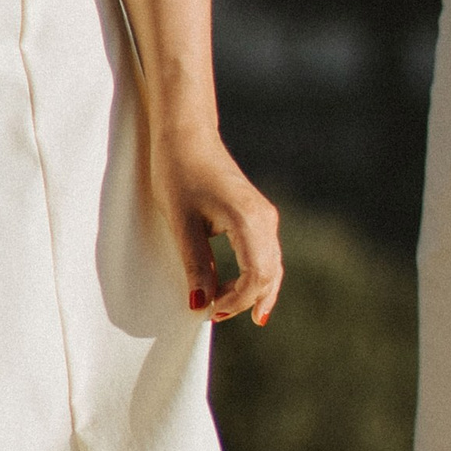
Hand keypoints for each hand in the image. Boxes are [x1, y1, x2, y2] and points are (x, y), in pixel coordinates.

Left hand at [151, 119, 283, 328]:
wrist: (186, 135)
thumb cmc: (179, 173)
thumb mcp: (182, 224)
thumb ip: (196, 266)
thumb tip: (200, 306)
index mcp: (248, 219)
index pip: (257, 276)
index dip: (237, 301)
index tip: (211, 311)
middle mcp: (264, 217)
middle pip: (269, 274)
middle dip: (245, 301)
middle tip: (215, 315)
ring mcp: (264, 214)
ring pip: (271, 266)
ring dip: (251, 291)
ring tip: (225, 308)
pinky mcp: (258, 214)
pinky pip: (266, 254)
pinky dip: (255, 276)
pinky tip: (241, 290)